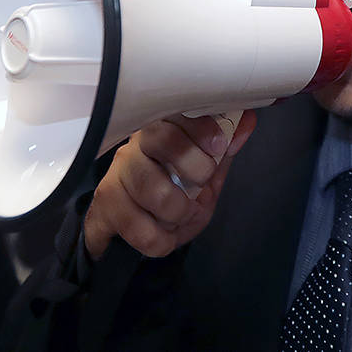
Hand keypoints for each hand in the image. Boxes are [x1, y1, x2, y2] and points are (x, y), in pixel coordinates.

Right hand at [83, 111, 256, 259]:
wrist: (130, 231)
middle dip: (194, 167)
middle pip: (160, 139)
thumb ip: (223, 149)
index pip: (175, 112)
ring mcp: (115, 175)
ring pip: (152, 188)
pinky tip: (162, 234)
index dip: (200, 127)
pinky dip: (160, 239)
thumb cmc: (171, 194)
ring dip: (179, 211)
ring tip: (182, 215)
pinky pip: (138, 227)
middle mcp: (134, 147)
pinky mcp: (104, 206)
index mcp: (161, 131)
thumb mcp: (204, 173)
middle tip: (202, 184)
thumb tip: (247, 119)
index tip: (218, 144)